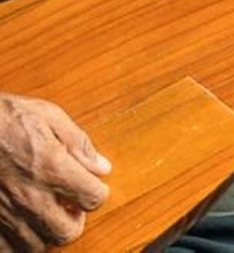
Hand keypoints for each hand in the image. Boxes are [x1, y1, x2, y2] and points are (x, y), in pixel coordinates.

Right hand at [0, 94, 111, 250]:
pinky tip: (19, 224)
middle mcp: (29, 197)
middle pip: (67, 232)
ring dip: (46, 233)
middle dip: (74, 221)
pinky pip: (5, 248)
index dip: (97, 192)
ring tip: (44, 215)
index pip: (93, 198)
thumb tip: (101, 167)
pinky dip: (15, 242)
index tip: (91, 186)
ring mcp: (5, 213)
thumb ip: (79, 144)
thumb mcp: (48, 117)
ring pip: (36, 246)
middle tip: (69, 206)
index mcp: (51, 169)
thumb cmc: (3, 118)